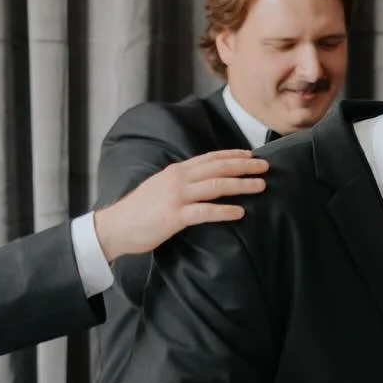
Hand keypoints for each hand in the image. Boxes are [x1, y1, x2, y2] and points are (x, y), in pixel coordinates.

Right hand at [93, 151, 267, 259]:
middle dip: (244, 166)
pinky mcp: (174, 217)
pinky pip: (205, 212)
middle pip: (218, 168)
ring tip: (260, 186)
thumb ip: (182, 182)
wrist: (116, 226)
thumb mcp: (162, 187)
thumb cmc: (141, 210)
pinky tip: (240, 212)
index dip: (232, 156)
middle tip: (266, 167)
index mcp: (176, 171)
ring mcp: (176, 197)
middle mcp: (178, 179)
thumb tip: (204, 182)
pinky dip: (224, 211)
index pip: (210, 158)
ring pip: (215, 186)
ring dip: (241, 185)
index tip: (251, 155)